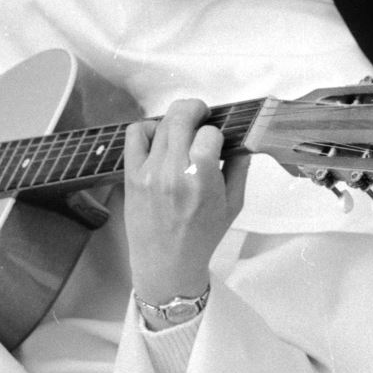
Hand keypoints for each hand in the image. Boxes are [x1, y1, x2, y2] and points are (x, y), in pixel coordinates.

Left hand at [123, 98, 241, 306]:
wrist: (166, 263)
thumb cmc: (202, 236)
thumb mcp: (233, 205)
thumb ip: (239, 168)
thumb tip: (241, 139)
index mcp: (201, 180)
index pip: (209, 133)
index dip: (217, 133)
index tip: (217, 142)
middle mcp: (172, 172)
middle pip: (181, 117)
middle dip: (196, 109)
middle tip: (203, 114)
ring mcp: (148, 172)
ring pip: (160, 123)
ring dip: (174, 119)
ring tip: (182, 130)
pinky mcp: (131, 175)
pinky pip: (135, 135)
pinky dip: (148, 129)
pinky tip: (159, 139)